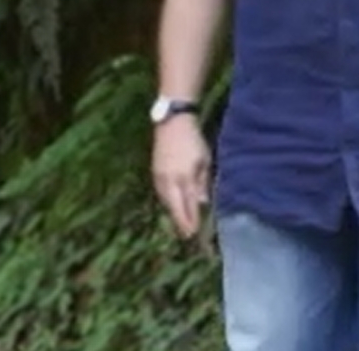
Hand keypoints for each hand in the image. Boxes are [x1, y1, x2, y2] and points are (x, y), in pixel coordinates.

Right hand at [151, 114, 211, 237]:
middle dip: (181, 222)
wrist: (172, 123)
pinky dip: (168, 201)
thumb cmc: (193, 140)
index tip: (195, 234)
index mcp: (182, 178)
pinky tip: (173, 204)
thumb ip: (202, 182)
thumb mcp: (204, 161)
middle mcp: (168, 180)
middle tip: (187, 235)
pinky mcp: (154, 172)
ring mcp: (159, 176)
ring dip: (173, 212)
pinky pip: (161, 193)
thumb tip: (203, 202)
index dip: (191, 221)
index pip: (186, 206)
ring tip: (181, 223)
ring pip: (166, 201)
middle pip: (173, 207)